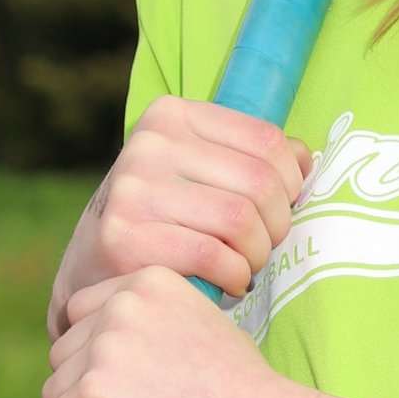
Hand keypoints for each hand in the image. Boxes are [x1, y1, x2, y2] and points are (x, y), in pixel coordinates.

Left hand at [42, 267, 287, 397]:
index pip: (84, 314)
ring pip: (55, 391)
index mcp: (149, 282)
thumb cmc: (249, 394)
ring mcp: (106, 349)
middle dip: (82, 387)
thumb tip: (142, 346)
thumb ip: (170, 320)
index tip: (119, 387)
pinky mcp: (94, 395)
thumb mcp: (208, 327)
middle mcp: (122, 306)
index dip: (93, 354)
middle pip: (65, 352)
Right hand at [49, 99, 310, 337]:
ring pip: (241, 220)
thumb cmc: (163, 217)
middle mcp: (148, 145)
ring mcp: (133, 190)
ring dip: (256, 254)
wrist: (92, 268)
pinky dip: (235, 275)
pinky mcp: (124, 237)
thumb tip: (307, 158)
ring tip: (245, 264)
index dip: (292, 182)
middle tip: (263, 245)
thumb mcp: (199, 170)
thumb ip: (250, 156)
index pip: (267, 141)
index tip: (281, 206)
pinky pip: (215, 256)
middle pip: (260, 183)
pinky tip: (228, 281)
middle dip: (277, 225)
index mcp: (171, 116)